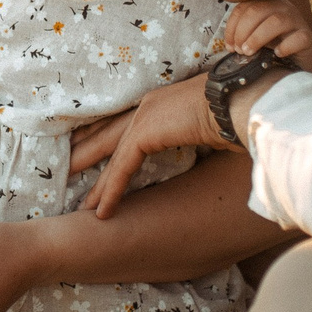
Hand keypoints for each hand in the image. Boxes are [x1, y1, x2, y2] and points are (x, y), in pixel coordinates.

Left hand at [68, 75, 228, 219]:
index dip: (103, 139)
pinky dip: (111, 190)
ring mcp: (145, 115)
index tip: (86, 151)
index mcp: (160, 102)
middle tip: (67, 172)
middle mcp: (148, 105)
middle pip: (107, 135)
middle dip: (85, 154)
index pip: (122, 123)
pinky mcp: (146, 131)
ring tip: (82, 204)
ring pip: (109, 153)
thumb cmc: (237, 115)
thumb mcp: (208, 130)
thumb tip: (200, 152)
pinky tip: (101, 210)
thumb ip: (193, 139)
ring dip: (94, 182)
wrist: (244, 101)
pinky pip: (122, 168)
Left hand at [225, 0, 311, 68]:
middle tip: (239, 50)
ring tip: (249, 52)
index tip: (229, 46)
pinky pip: (297, 38)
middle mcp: (282, 6)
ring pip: (276, 22)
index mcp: (266, 2)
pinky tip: (277, 55)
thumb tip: (230, 44)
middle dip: (242, 32)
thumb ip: (242, 32)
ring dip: (257, 38)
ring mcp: (296, 20)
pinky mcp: (307, 36)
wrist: (297, 61)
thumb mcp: (254, 35)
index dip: (232, 26)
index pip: (244, 7)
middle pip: (257, 11)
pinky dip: (285, 47)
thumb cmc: (272, 45)